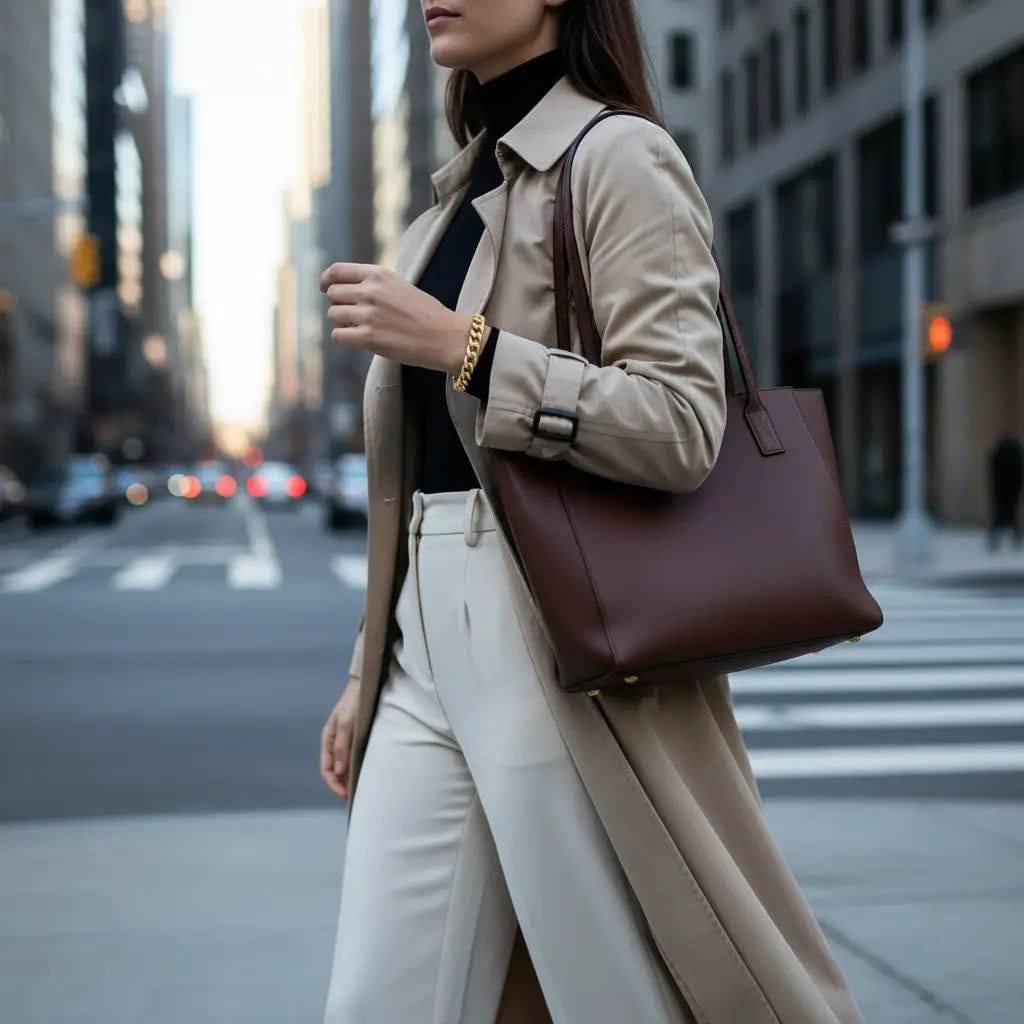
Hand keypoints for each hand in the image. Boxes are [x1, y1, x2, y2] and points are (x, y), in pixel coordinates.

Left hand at [320, 262, 472, 374]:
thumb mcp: (400, 286)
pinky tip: (360, 339)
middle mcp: (370, 291)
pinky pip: (338, 335)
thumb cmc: (426, 313)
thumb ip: (374, 284)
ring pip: (333, 314)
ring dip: (343, 322)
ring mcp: (368, 314)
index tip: (325, 288)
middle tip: (354, 315)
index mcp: (378, 274)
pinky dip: (345, 338)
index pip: (337, 271)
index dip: (326, 280)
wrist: (444, 336)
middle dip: (340, 304)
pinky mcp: (368, 337)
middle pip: (333, 294)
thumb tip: (345, 290)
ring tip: (362, 327)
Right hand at [320, 677, 360, 798]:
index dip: (333, 784)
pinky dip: (357, 767)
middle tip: (354, 797)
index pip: (327, 769)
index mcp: (328, 740)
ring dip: (349, 778)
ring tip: (361, 789)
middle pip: (335, 770)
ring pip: (345, 765)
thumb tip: (339, 772)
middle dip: (341, 784)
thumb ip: (342, 747)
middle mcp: (336, 742)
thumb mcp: (346, 725)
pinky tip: (365, 773)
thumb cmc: (353, 703)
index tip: (344, 795)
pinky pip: (354, 757)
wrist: (366, 685)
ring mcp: (347, 740)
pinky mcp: (358, 737)